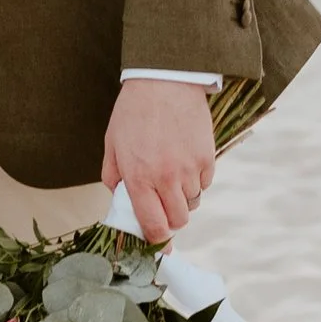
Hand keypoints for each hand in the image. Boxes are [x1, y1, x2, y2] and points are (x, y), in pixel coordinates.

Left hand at [100, 77, 215, 241]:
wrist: (165, 80)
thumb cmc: (134, 112)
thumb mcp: (113, 144)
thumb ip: (114, 178)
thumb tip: (121, 201)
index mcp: (138, 178)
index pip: (153, 226)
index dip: (156, 239)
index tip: (156, 240)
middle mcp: (166, 178)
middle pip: (178, 221)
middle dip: (171, 219)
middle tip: (162, 205)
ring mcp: (189, 168)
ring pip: (193, 203)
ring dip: (183, 197)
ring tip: (171, 173)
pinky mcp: (207, 157)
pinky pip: (205, 183)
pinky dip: (197, 180)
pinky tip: (184, 160)